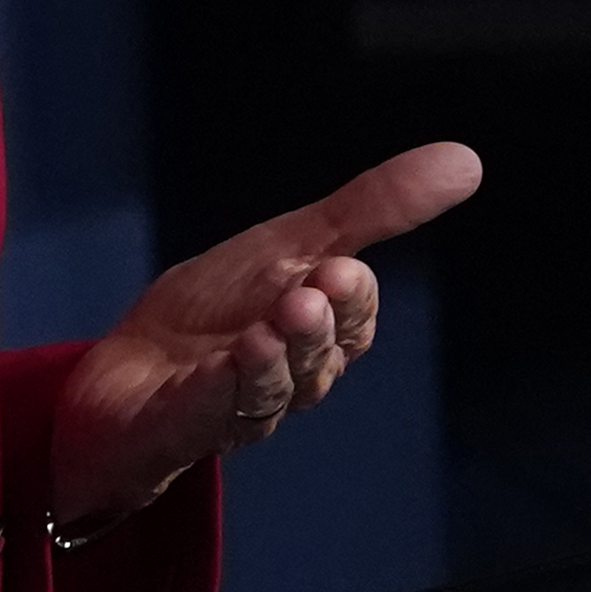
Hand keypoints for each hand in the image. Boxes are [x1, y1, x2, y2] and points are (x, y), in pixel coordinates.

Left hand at [52, 142, 480, 525]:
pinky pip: (202, 413)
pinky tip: (218, 365)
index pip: (353, 323)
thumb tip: (468, 161)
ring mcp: (228, 410)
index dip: (351, 302)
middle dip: (317, 330)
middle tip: (310, 293)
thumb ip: (374, 209)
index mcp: (316, 337)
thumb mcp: (291, 246)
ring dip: (272, 360)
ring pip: (267, 393)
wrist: (122, 376)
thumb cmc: (215, 312)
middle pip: (316, 362)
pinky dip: (214, 390)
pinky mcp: (174, 430)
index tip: (342, 269)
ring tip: (269, 324)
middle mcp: (283, 380)